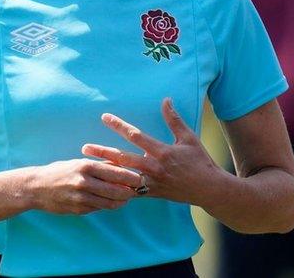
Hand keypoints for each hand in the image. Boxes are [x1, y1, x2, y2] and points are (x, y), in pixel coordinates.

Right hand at [26, 158, 141, 214]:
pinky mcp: (78, 209)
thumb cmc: (59, 172)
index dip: (132, 177)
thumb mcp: (78, 163)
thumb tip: (122, 167)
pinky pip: (99, 208)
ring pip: (110, 203)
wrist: (36, 187)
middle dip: (131, 191)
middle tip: (138, 190)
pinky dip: (107, 206)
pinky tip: (109, 202)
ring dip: (121, 201)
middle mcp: (84, 182)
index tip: (142, 178)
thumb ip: (99, 166)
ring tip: (126, 198)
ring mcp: (81, 197)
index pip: (116, 172)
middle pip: (117, 190)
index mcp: (85, 166)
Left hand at [81, 98, 224, 205]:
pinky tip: (103, 186)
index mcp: (162, 152)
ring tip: (89, 167)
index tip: (104, 117)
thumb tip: (165, 100)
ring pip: (124, 177)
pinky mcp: (152, 193)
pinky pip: (131, 192)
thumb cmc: (200, 161)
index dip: (119, 125)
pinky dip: (117, 189)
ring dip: (106, 171)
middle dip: (103, 152)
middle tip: (84, 148)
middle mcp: (154, 167)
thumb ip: (174, 120)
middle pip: (123, 158)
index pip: (135, 136)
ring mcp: (152, 182)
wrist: (209, 189)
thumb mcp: (188, 138)